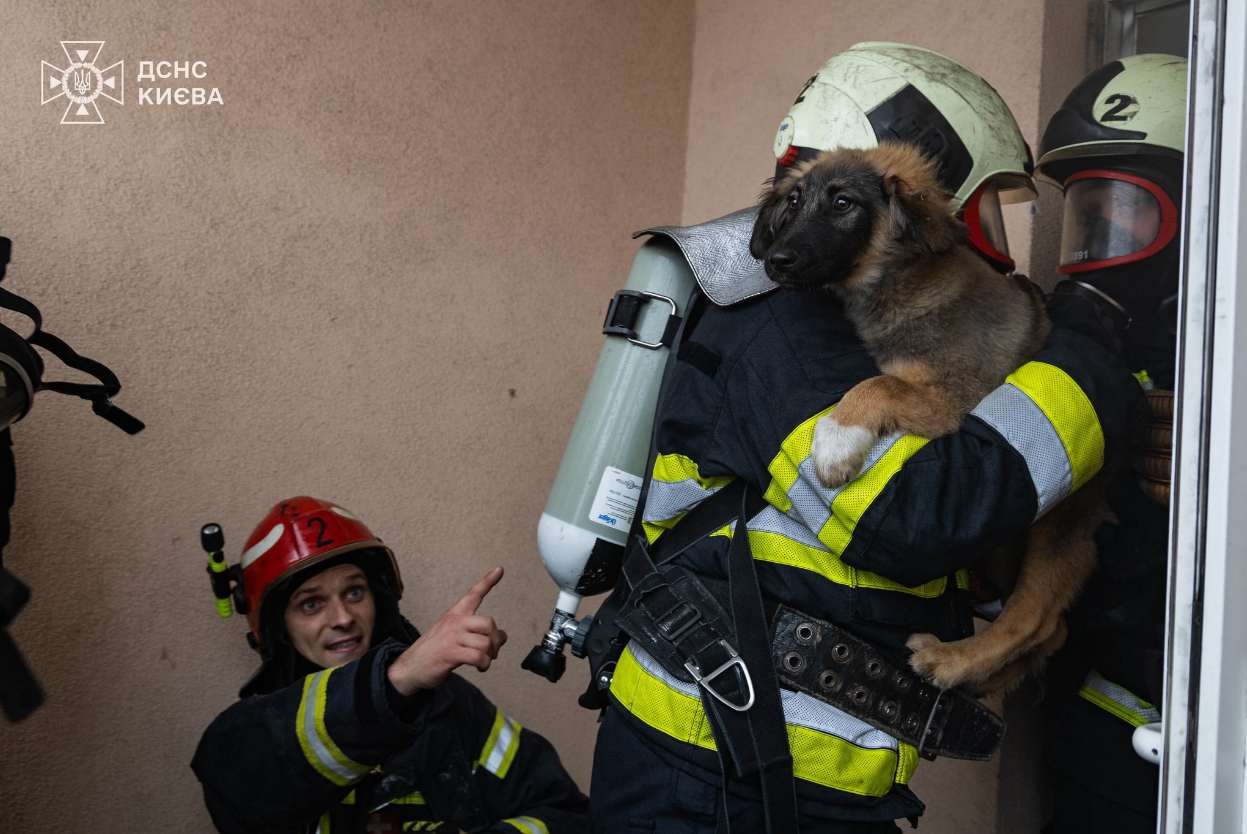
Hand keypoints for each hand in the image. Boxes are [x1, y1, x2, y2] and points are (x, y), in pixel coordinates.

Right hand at [386, 567, 507, 695]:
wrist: (409, 668)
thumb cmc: (433, 652)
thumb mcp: (451, 635)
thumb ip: (475, 633)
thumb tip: (502, 636)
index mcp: (454, 614)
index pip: (473, 594)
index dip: (488, 581)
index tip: (500, 569)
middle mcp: (453, 622)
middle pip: (488, 623)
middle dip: (496, 639)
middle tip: (493, 651)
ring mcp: (451, 637)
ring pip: (486, 643)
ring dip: (490, 656)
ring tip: (483, 662)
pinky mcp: (450, 653)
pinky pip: (478, 657)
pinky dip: (484, 664)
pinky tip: (480, 667)